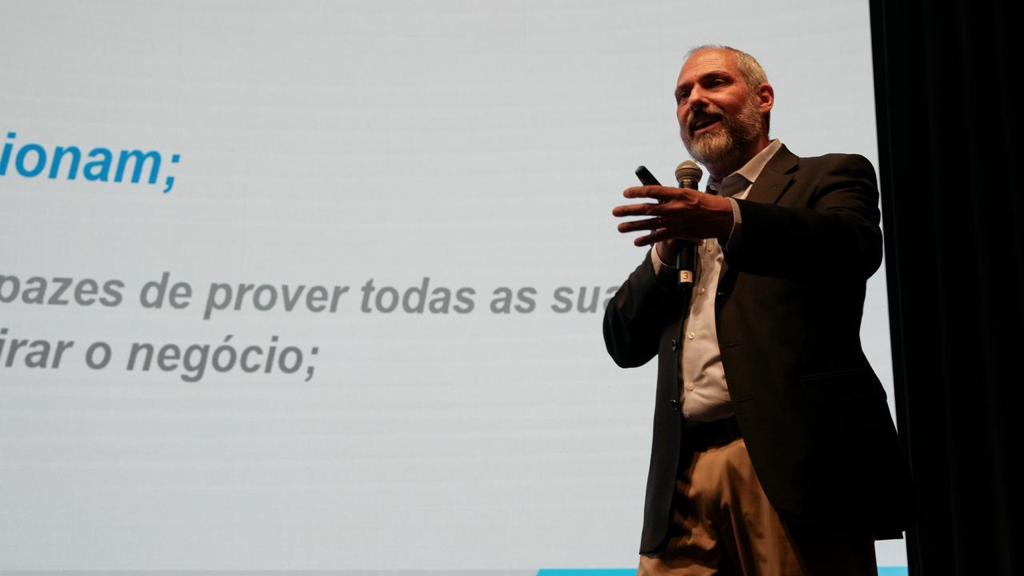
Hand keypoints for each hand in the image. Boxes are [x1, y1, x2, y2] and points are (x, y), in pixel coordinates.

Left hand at [613, 185, 733, 246]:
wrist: (722, 217)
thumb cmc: (706, 203)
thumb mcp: (689, 193)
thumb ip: (672, 196)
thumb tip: (658, 198)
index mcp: (677, 194)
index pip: (653, 191)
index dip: (638, 192)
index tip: (626, 193)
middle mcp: (674, 207)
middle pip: (647, 209)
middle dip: (629, 210)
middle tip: (615, 211)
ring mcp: (675, 221)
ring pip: (650, 224)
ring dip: (633, 226)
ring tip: (620, 227)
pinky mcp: (678, 232)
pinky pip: (659, 237)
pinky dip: (647, 239)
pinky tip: (636, 241)